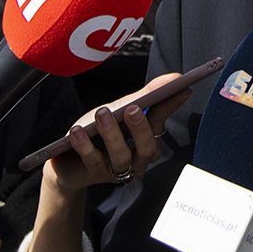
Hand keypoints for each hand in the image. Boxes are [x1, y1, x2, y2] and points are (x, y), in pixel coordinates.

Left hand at [45, 74, 190, 195]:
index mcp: (148, 140)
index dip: (171, 106)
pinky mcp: (95, 174)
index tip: (181, 88)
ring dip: (112, 134)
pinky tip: (78, 131)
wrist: (71, 160)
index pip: (162, 121)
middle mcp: (138, 158)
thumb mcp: (122, 109)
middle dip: (140, 128)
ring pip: (121, 156)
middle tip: (133, 108)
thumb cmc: (102, 130)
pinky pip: (93, 161)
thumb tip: (175, 77)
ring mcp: (118, 169)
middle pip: (146, 147)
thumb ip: (147, 95)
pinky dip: (85, 146)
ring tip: (102, 114)